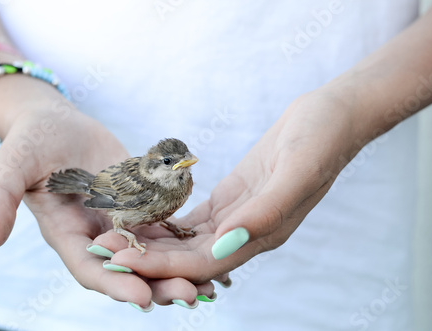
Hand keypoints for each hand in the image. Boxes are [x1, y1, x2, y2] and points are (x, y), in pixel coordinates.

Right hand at [0, 88, 214, 308]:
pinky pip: (164, 227)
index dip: (114, 285)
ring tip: (210, 285)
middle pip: (129, 269)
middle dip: (157, 284)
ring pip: (152, 253)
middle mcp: (97, 235)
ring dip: (179, 270)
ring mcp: (122, 222)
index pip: (90, 268)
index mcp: (67, 235)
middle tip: (189, 296)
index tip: (141, 299)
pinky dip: (184, 242)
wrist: (58, 125)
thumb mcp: (12, 165)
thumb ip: (0, 198)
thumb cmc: (32, 143)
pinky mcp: (141, 205)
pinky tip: (210, 248)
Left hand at [99, 91, 363, 283]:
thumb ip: (265, 211)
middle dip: (147, 257)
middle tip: (104, 250)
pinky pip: (194, 220)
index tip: (123, 260)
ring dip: (152, 243)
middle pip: (189, 258)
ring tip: (114, 236)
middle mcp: (247, 233)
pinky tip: (143, 219)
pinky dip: (167, 223)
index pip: (203, 264)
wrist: (328, 119)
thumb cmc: (320, 141)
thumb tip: (228, 243)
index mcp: (262, 234)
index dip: (163, 266)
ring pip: (188, 241)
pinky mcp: (231, 198)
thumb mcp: (297, 171)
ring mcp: (238, 216)